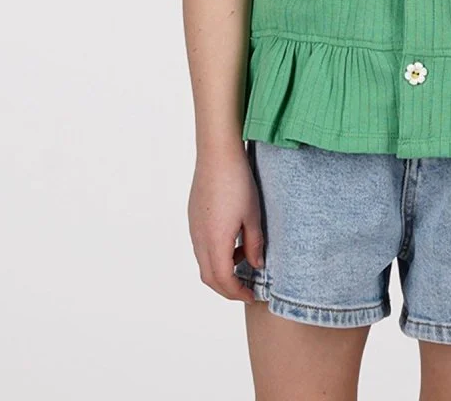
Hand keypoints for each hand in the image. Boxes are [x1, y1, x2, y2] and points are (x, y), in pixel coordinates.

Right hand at [188, 145, 264, 302]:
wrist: (217, 155)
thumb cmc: (238, 182)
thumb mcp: (253, 215)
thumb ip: (254, 244)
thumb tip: (256, 265)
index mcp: (216, 242)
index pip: (223, 280)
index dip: (237, 293)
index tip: (251, 295)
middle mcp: (200, 239)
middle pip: (209, 277)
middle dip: (228, 288)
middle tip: (246, 287)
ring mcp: (194, 228)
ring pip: (203, 262)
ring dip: (221, 269)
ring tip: (243, 258)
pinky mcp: (193, 218)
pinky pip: (201, 246)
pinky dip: (215, 254)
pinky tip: (232, 240)